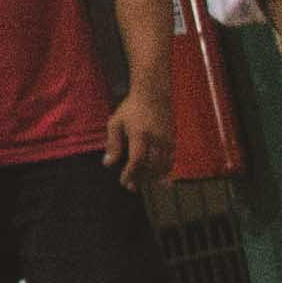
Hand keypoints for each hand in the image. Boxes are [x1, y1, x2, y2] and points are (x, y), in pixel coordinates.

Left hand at [102, 81, 174, 195]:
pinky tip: (156, 177)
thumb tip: (108, 164)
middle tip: (131, 187)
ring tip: (141, 183)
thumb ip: (112, 144)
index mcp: (140, 134)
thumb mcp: (115, 123)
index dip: (130, 174)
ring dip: (152, 178)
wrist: (154, 95)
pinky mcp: (173, 141)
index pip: (137, 160)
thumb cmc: (131, 108)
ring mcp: (167, 140)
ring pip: (162, 166)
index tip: (123, 181)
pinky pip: (170, 161)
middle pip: (150, 167)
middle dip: (140, 179)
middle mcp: (156, 139)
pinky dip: (163, 171)